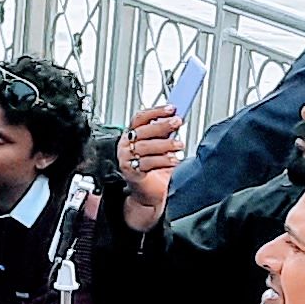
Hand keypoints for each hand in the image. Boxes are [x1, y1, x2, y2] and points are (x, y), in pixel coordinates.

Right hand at [116, 104, 182, 228]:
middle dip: (162, 125)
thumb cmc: (154, 170)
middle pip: (143, 130)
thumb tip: (176, 118)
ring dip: (165, 144)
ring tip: (179, 145)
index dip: (155, 112)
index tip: (171, 108)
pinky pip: (147, 163)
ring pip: (145, 146)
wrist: (148, 195)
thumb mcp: (160, 147)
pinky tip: (173, 160)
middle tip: (177, 122)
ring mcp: (126, 158)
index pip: (140, 118)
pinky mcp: (131, 172)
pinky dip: (162, 160)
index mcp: (130, 135)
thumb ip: (164, 133)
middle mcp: (126, 145)